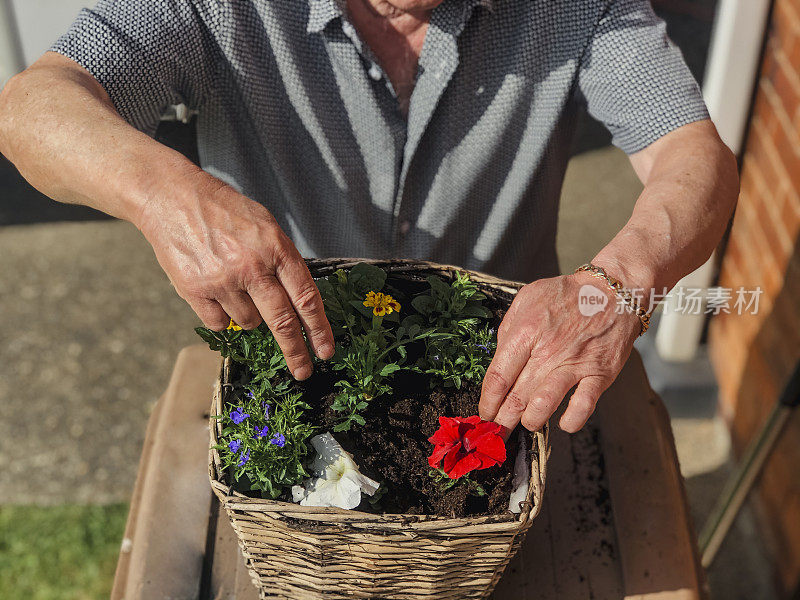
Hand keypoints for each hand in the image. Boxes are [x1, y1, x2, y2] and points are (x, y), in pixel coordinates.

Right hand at [136, 171, 333, 379]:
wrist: (172, 198)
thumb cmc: (225, 212)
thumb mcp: (265, 226)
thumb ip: (283, 261)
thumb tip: (300, 303)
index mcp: (276, 248)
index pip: (306, 297)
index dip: (319, 328)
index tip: (326, 350)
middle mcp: (252, 267)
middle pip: (282, 321)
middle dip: (296, 351)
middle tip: (304, 372)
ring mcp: (223, 281)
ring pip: (248, 323)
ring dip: (248, 315)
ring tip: (235, 286)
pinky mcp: (195, 291)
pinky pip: (218, 322)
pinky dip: (220, 314)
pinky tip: (214, 290)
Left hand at [478, 272, 639, 432]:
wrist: (612, 291)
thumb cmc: (566, 295)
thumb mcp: (526, 299)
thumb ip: (508, 329)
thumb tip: (498, 359)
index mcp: (526, 333)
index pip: (498, 378)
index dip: (488, 402)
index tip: (485, 413)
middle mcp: (548, 351)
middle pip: (516, 397)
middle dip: (502, 420)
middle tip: (498, 431)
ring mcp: (574, 364)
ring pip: (543, 406)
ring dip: (530, 422)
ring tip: (527, 423)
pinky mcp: (599, 374)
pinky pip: (583, 406)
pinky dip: (571, 420)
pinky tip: (563, 422)